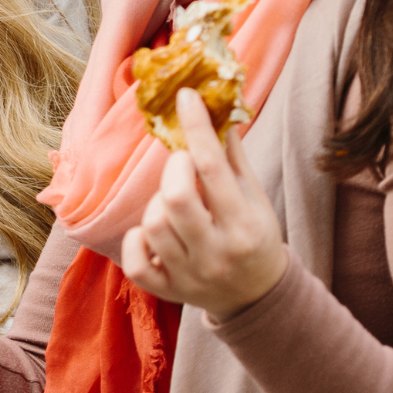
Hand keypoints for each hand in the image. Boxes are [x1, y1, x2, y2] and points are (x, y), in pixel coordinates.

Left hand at [121, 88, 287, 321]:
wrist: (257, 296)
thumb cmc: (254, 236)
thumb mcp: (255, 198)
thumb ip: (232, 158)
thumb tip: (215, 109)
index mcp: (246, 225)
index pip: (213, 167)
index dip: (196, 127)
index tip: (185, 97)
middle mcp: (218, 253)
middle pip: (175, 198)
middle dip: (173, 170)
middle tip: (182, 165)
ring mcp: (190, 275)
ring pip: (153, 225)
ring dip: (156, 204)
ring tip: (173, 204)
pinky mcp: (167, 291)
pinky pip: (135, 261)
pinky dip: (137, 241)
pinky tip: (153, 234)